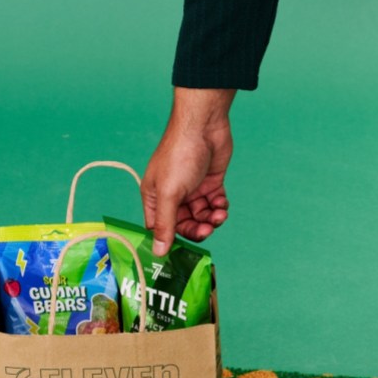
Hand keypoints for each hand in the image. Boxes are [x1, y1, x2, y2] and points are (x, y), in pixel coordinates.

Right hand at [141, 87, 235, 255]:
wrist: (204, 126)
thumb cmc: (179, 154)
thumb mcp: (170, 193)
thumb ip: (166, 224)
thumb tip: (158, 251)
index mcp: (155, 198)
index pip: (160, 228)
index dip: (171, 239)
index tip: (184, 247)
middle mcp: (173, 195)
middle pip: (184, 225)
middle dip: (197, 229)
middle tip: (208, 228)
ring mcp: (192, 190)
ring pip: (202, 217)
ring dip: (211, 219)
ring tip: (219, 214)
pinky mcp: (210, 184)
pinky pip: (214, 205)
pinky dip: (219, 208)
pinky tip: (222, 203)